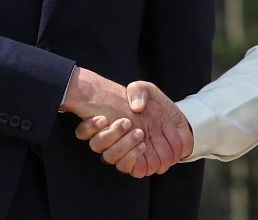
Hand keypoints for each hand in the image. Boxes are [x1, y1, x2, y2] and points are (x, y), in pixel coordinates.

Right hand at [75, 80, 192, 177]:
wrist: (173, 121)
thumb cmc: (154, 106)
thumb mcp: (146, 90)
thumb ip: (138, 91)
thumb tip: (135, 107)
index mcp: (106, 123)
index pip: (84, 130)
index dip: (88, 127)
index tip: (103, 118)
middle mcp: (110, 140)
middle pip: (96, 145)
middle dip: (110, 135)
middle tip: (127, 123)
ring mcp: (121, 152)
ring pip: (110, 157)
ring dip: (123, 146)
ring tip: (139, 133)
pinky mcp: (134, 163)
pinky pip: (126, 167)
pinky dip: (132, 158)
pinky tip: (143, 146)